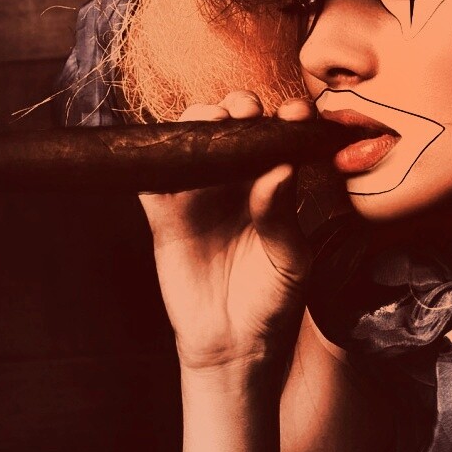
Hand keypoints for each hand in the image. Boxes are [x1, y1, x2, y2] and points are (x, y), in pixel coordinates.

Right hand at [141, 91, 314, 372]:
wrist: (235, 344)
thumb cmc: (272, 299)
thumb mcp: (290, 260)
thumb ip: (282, 215)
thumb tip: (280, 169)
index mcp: (273, 184)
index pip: (280, 138)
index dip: (287, 118)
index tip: (298, 113)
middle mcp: (236, 181)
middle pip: (233, 126)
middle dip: (241, 106)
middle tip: (248, 111)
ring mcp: (199, 194)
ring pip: (192, 139)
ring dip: (199, 120)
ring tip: (214, 123)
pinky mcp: (165, 215)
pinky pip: (153, 179)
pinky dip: (155, 159)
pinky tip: (169, 153)